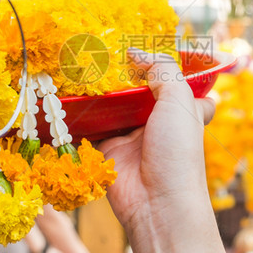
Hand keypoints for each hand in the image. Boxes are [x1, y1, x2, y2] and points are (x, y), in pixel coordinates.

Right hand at [98, 50, 230, 252]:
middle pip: (141, 91)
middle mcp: (157, 122)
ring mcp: (131, 136)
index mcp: (182, 111)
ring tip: (83, 63)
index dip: (173, 70)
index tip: (155, 51)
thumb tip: (136, 52)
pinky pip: (91, 127)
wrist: (157, 203)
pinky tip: (69, 91)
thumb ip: (162, 70)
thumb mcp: (180, 101)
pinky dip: (81, 114)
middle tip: (105, 49)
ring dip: (101, 90)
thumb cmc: (177, 151)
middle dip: (126, 74)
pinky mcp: (107, 149)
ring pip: (113, 106)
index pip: (183, 86)